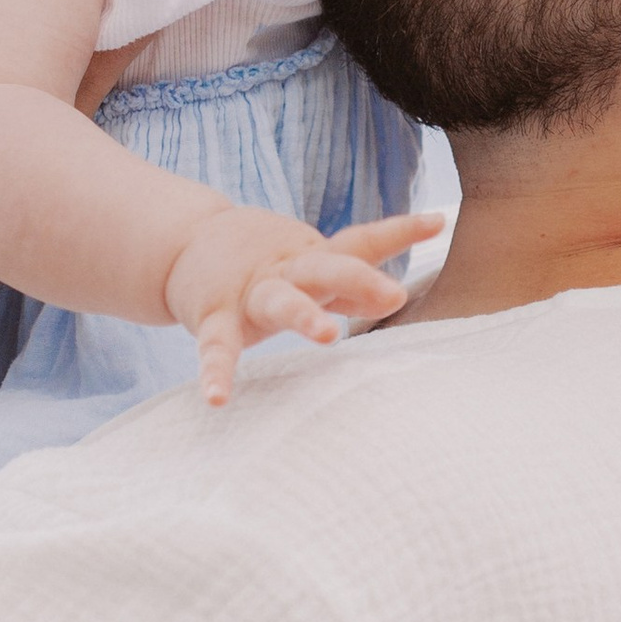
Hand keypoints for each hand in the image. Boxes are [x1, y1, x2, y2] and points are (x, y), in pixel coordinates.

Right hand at [163, 207, 443, 405]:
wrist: (184, 243)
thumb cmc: (264, 263)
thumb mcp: (307, 266)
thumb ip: (348, 285)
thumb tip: (396, 294)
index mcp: (313, 258)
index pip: (360, 242)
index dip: (398, 232)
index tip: (437, 222)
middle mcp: (286, 270)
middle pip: (327, 268)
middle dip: (359, 279)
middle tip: (393, 294)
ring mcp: (250, 293)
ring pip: (280, 301)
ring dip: (304, 315)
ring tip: (328, 334)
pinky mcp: (213, 316)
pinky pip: (216, 347)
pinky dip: (215, 373)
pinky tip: (217, 399)